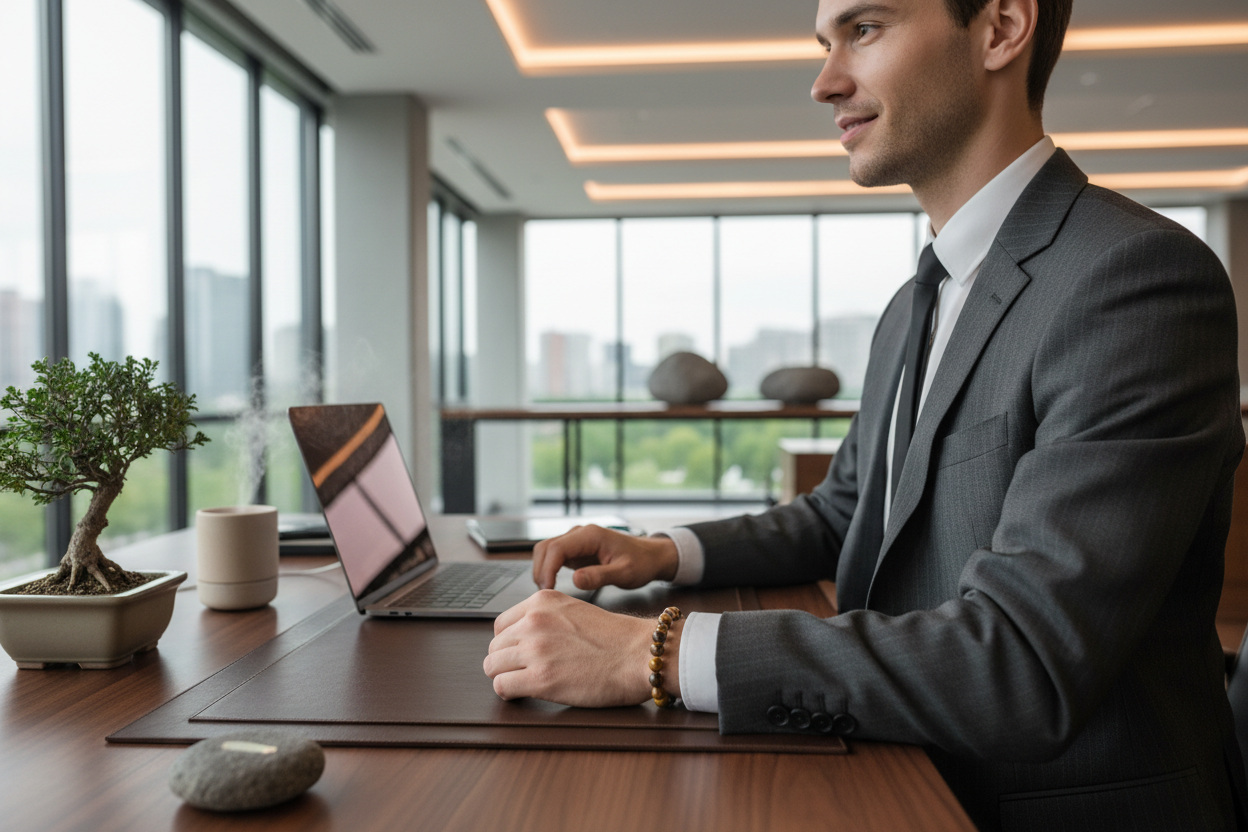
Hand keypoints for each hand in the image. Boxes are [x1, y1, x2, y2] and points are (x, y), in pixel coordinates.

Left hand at [484, 590, 681, 706]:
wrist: (639, 654)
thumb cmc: (617, 638)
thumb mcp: (574, 611)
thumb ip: (547, 618)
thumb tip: (523, 637)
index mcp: (542, 601)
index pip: (501, 624)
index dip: (509, 643)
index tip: (518, 654)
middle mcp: (534, 621)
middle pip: (495, 646)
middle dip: (506, 661)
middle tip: (522, 672)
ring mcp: (535, 649)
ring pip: (492, 666)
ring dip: (505, 677)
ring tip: (523, 683)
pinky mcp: (540, 678)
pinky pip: (502, 687)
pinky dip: (509, 693)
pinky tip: (522, 694)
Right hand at [531, 525, 678, 590]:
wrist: (650, 556)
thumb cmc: (641, 563)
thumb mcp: (624, 573)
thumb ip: (600, 576)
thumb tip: (575, 580)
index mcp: (590, 535)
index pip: (557, 548)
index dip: (547, 569)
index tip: (547, 589)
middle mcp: (579, 534)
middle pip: (546, 547)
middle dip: (540, 570)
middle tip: (545, 594)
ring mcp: (576, 541)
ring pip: (546, 551)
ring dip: (542, 570)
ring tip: (548, 591)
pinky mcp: (575, 550)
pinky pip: (553, 557)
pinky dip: (548, 570)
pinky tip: (553, 586)